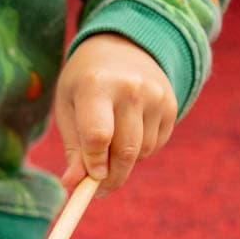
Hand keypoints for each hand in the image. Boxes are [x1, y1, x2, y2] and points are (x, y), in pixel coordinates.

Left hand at [53, 33, 177, 194]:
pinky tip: (128, 133)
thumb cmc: (84, 83)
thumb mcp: (68, 107)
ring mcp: (156, 95)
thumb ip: (73, 148)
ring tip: (109, 148)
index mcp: (96, 86)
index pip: (99, 136)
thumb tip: (73, 184)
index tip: (86, 182)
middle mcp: (131, 88)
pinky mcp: (171, 105)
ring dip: (124, 163)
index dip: (94, 165)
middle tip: (97, 190)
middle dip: (111, 177)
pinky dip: (140, 151)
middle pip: (125, 150)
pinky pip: (156, 144)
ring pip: (142, 152)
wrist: (121, 47)